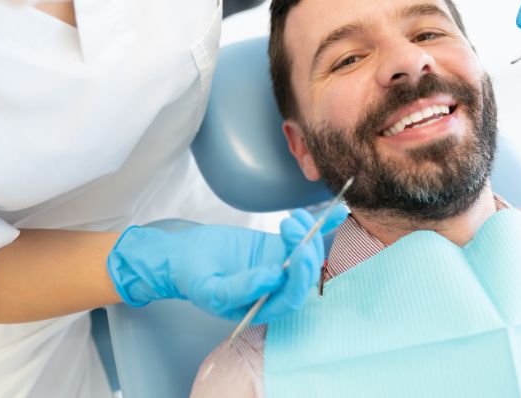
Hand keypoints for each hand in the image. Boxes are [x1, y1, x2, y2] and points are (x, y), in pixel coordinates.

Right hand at [106, 205, 347, 322]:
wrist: (183, 257)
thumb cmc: (193, 277)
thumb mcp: (209, 289)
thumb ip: (239, 289)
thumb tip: (273, 278)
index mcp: (261, 307)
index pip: (291, 297)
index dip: (300, 277)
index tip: (297, 251)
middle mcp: (276, 290)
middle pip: (304, 274)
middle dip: (306, 249)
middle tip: (293, 226)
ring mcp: (280, 266)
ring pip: (306, 253)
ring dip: (309, 233)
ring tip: (292, 217)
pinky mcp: (278, 247)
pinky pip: (303, 237)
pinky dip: (322, 225)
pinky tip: (337, 213)